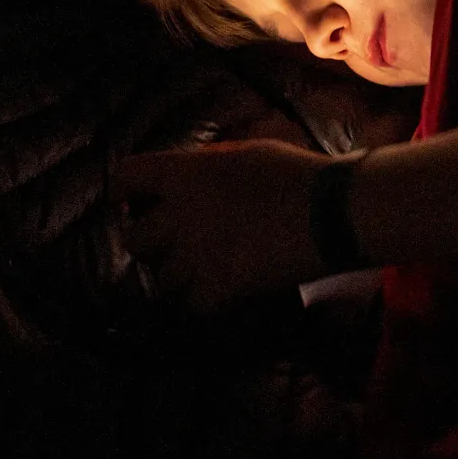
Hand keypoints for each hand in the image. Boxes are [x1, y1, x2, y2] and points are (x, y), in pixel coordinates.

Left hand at [114, 139, 328, 312]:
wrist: (333, 212)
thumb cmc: (297, 174)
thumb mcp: (245, 153)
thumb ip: (208, 167)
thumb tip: (191, 177)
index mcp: (185, 173)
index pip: (125, 177)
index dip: (124, 191)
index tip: (131, 202)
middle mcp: (180, 213)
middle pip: (135, 240)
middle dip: (151, 245)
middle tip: (172, 247)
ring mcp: (198, 254)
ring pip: (163, 279)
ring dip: (179, 278)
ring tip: (200, 274)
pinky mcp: (220, 286)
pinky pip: (193, 304)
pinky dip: (206, 302)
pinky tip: (222, 293)